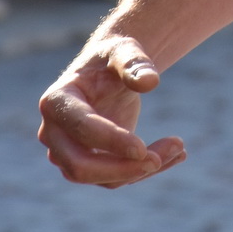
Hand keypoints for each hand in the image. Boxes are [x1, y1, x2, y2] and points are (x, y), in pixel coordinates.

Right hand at [38, 33, 186, 187]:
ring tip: (179, 148)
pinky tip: (176, 154)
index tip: (142, 147)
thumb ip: (134, 63)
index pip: (80, 127)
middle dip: (121, 168)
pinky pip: (114, 179)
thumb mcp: (125, 52)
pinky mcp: (87, 165)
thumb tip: (149, 82)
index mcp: (56, 101)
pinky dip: (144, 171)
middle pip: (78, 166)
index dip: (110, 140)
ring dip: (140, 171)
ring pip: (100, 179)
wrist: (108, 74)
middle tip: (158, 159)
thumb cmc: (114, 59)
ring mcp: (66, 153)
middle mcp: (53, 133)